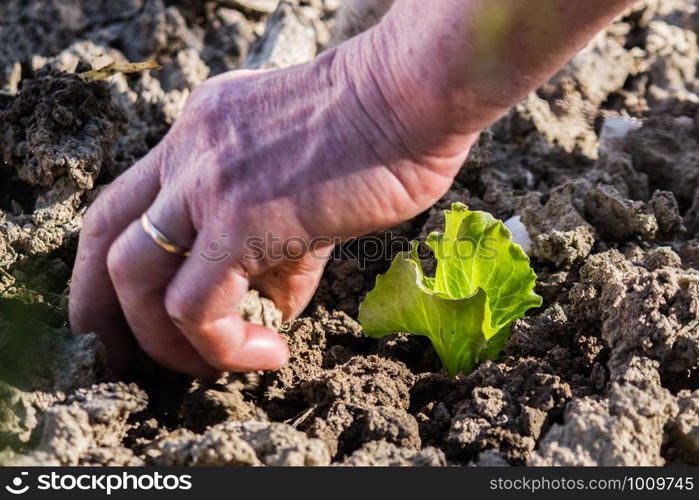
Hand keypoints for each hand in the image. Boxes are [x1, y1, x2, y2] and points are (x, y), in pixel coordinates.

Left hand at [69, 47, 474, 377]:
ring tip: (221, 365)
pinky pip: (196, 304)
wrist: (415, 93)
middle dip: (101, 309)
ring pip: (133, 274)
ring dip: (166, 340)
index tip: (138, 320)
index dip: (117, 270)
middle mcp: (190, 149)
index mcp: (203, 134)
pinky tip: (269, 354)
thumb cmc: (384, 133)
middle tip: (134, 361)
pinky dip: (220, 346)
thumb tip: (275, 305)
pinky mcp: (241, 215)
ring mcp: (208, 179)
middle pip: (105, 235)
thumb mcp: (310, 187)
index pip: (130, 205)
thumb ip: (282, 247)